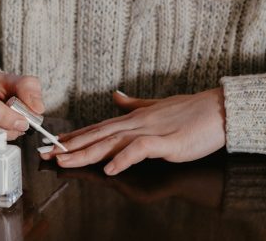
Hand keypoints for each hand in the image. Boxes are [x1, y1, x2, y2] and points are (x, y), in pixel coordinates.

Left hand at [40, 88, 225, 174]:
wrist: (219, 109)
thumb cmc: (192, 111)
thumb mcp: (157, 107)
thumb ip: (135, 105)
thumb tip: (116, 97)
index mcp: (134, 118)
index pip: (98, 128)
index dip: (75, 137)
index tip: (54, 144)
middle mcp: (137, 123)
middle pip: (98, 135)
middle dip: (70, 146)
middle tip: (46, 153)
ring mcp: (151, 131)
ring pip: (112, 142)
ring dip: (87, 152)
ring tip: (65, 160)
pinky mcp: (167, 142)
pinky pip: (140, 149)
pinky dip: (123, 159)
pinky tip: (109, 168)